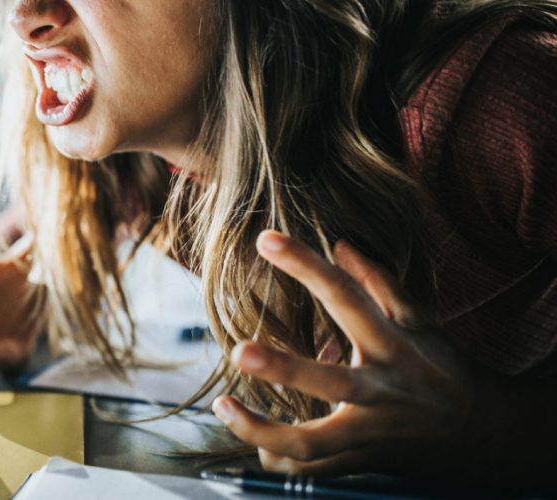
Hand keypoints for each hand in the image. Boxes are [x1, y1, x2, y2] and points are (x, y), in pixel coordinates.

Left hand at [213, 230, 481, 477]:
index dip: (307, 266)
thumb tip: (339, 244)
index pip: (346, 297)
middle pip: (329, 383)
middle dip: (284, 369)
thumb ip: (379, 283)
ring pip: (311, 443)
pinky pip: (311, 470)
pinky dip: (279, 459)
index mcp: (391, 345)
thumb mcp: (421, 322)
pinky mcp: (360, 461)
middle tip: (239, 351)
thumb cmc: (442, 369)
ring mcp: (368, 431)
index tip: (266, 239)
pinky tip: (257, 444)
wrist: (485, 434)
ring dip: (262, 430)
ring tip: (224, 405)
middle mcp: (379, 390)